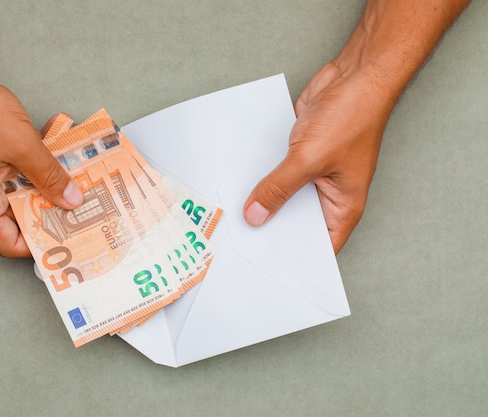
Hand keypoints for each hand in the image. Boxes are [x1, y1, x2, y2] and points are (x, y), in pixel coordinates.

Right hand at [0, 71, 82, 256]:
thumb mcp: (23, 146)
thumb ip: (50, 176)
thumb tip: (70, 200)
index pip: (9, 244)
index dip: (39, 245)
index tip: (67, 239)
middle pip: (16, 219)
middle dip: (48, 212)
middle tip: (79, 209)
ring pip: (18, 193)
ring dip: (44, 185)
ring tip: (74, 180)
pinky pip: (13, 174)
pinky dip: (33, 167)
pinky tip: (56, 153)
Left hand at [243, 63, 389, 252]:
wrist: (354, 76)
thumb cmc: (352, 117)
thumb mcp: (310, 159)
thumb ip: (280, 189)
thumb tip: (256, 215)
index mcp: (342, 207)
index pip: (318, 248)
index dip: (294, 260)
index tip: (264, 267)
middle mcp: (328, 195)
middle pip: (295, 223)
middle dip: (271, 229)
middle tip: (238, 242)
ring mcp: (313, 176)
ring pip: (283, 197)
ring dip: (263, 201)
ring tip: (232, 217)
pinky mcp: (300, 156)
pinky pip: (277, 174)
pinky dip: (261, 178)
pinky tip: (239, 185)